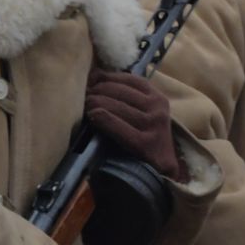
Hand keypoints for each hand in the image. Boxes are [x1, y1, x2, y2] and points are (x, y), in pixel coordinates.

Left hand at [84, 68, 184, 182]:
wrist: (162, 169)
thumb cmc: (145, 138)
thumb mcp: (144, 113)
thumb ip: (125, 97)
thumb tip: (94, 75)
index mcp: (158, 97)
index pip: (129, 79)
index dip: (106, 77)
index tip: (90, 82)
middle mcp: (158, 108)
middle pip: (119, 91)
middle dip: (97, 91)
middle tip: (83, 96)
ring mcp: (153, 125)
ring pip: (116, 106)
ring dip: (95, 104)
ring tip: (84, 106)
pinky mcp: (145, 143)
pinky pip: (118, 125)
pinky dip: (103, 118)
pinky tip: (93, 116)